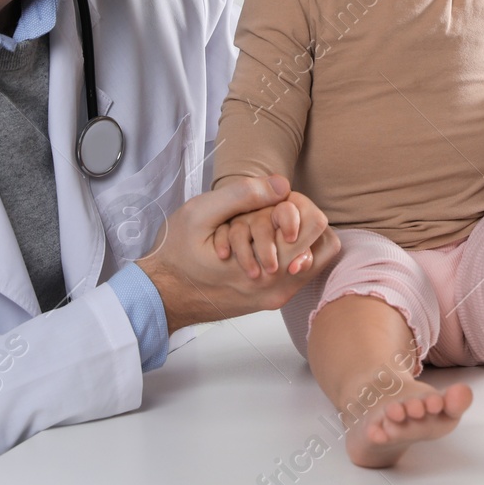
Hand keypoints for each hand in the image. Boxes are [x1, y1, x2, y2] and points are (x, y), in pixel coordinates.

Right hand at [138, 175, 339, 331]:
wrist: (160, 296)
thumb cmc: (176, 255)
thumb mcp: (201, 213)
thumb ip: (244, 195)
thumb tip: (283, 185)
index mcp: (267, 267)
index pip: (317, 227)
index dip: (299, 204)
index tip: (273, 203)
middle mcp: (279, 286)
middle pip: (323, 244)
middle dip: (301, 221)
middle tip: (269, 214)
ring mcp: (276, 296)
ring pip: (313, 258)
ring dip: (294, 238)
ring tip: (260, 230)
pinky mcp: (269, 299)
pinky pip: (296, 271)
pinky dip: (285, 252)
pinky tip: (257, 244)